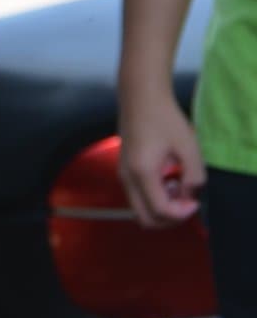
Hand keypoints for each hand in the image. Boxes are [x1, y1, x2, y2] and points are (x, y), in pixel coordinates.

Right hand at [118, 88, 204, 226]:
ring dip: (160, 209)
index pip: (161, 211)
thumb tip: (189, 194)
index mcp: (142, 173)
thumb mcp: (189, 147)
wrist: (140, 98)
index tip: (194, 199)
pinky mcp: (123, 169)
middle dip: (169, 219)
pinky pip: (137, 197)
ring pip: (139, 210)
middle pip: (145, 219)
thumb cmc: (165, 119)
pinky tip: (165, 179)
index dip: (182, 213)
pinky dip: (153, 199)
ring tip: (176, 187)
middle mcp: (127, 178)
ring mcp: (122, 174)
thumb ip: (194, 176)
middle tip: (185, 201)